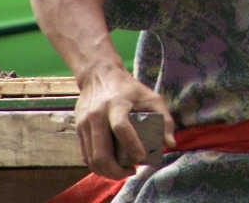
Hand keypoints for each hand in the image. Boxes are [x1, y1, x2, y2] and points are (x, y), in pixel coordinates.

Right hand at [75, 64, 175, 178]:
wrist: (98, 76)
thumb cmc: (129, 89)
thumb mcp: (151, 97)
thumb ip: (164, 119)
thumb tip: (170, 144)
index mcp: (116, 104)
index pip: (121, 128)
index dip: (132, 145)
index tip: (141, 158)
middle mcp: (97, 115)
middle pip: (101, 152)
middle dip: (117, 170)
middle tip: (132, 171)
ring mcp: (84, 124)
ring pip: (92, 159)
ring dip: (108, 172)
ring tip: (123, 171)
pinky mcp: (78, 130)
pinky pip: (85, 156)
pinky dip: (98, 166)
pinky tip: (111, 166)